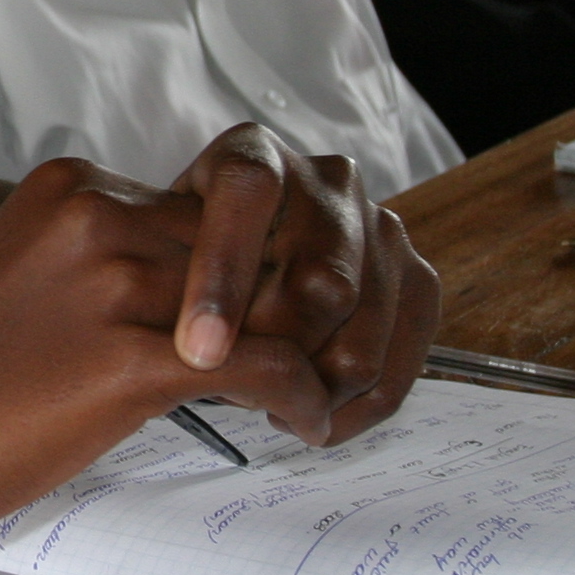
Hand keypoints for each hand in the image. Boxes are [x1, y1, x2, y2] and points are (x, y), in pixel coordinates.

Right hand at [0, 137, 432, 551]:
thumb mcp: (22, 279)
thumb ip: (98, 261)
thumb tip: (188, 296)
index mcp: (71, 186)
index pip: (209, 207)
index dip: (256, 263)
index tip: (285, 309)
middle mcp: (99, 216)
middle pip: (252, 243)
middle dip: (301, 300)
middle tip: (335, 354)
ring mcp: (115, 284)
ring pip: (273, 298)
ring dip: (319, 350)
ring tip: (333, 392)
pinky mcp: (128, 360)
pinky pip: (265, 367)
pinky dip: (304, 398)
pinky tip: (307, 426)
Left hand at [169, 125, 435, 441]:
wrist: (251, 258)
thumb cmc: (188, 260)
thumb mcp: (158, 254)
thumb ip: (165, 281)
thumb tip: (191, 351)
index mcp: (254, 154)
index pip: (247, 193)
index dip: (223, 274)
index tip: (196, 352)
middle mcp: (325, 180)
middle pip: (318, 276)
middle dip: (277, 351)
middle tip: (237, 396)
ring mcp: (379, 224)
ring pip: (360, 320)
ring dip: (317, 385)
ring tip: (276, 413)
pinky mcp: (416, 274)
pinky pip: (402, 351)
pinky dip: (361, 402)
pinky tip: (319, 420)